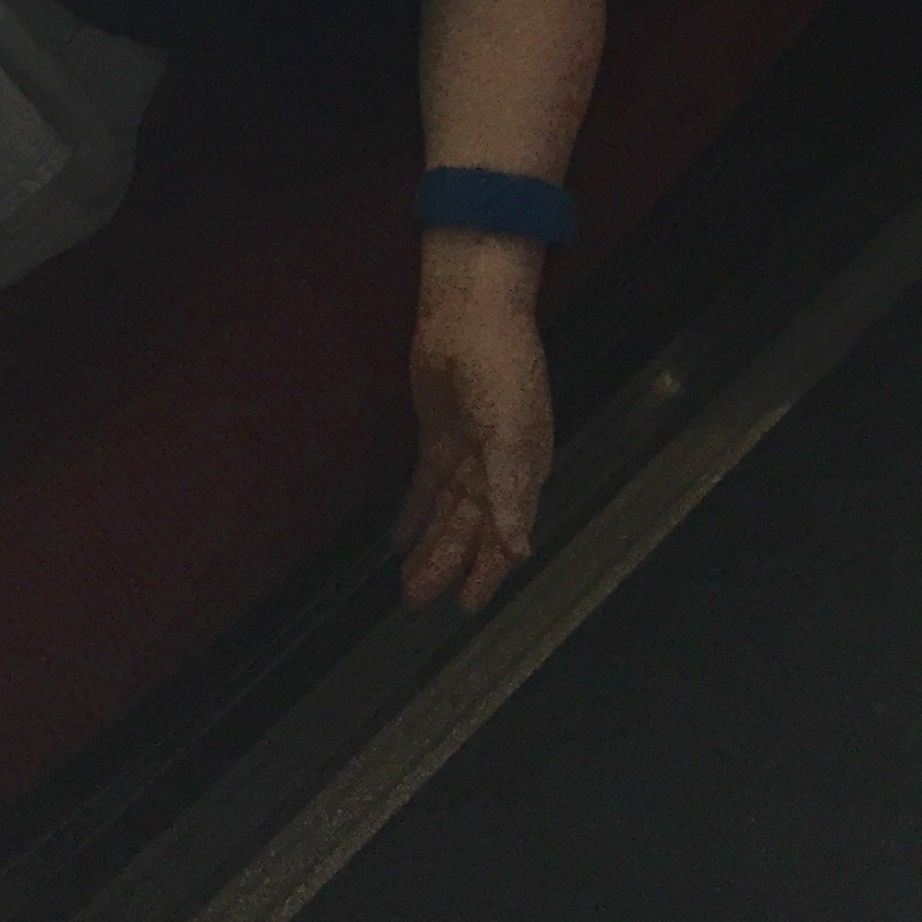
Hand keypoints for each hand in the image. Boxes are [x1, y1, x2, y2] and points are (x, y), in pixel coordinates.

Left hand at [393, 290, 553, 613]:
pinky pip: (425, 483)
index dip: (487, 571)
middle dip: (446, 565)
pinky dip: (414, 511)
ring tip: (406, 582)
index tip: (467, 606)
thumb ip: (512, 493)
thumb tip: (520, 550)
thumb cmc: (501, 372)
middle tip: (416, 601)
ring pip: (446, 512)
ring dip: (428, 545)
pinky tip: (397, 538)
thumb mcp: (512, 435)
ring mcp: (466, 450)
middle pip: (469, 528)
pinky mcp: (437, 434)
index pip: (504, 535)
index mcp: (523, 472)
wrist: (470, 315)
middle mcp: (496, 468)